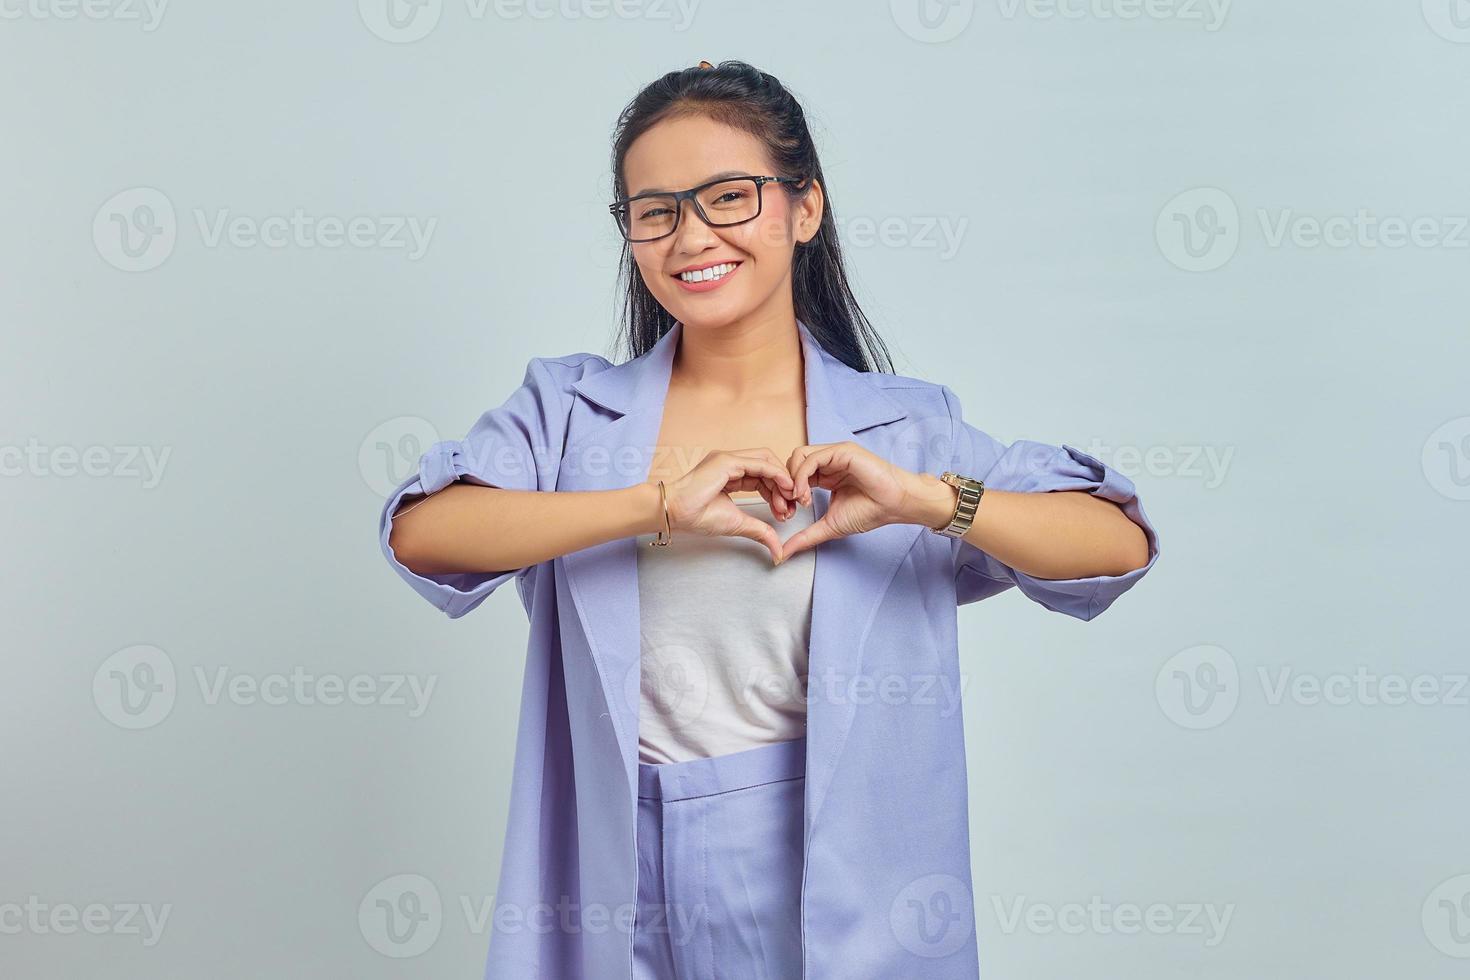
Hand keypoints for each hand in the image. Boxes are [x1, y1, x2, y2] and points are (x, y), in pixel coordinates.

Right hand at [662, 449, 800, 563]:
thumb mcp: (738, 524)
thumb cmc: (697, 516)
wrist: (676, 513)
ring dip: (782, 480)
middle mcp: (731, 463)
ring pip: (766, 461)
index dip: (777, 492)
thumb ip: (760, 531)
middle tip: (791, 507)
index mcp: (731, 474)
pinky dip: (776, 474)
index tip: (785, 511)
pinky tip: (784, 489)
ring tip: (789, 500)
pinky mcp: (727, 461)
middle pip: (768, 466)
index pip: (763, 476)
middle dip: (783, 486)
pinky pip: (760, 463)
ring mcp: (729, 459)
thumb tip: (778, 551)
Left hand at [779, 441, 952, 559]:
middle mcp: (828, 462)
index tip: (789, 514)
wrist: (895, 505)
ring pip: (798, 457)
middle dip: (784, 486)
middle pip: (792, 463)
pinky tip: (805, 494)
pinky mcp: (841, 451)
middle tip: (791, 507)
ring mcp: (834, 455)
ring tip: (800, 500)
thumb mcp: (829, 525)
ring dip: (792, 479)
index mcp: (824, 475)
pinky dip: (802, 476)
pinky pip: (812, 458)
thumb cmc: (870, 512)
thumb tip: (783, 553)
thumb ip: (806, 536)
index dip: (785, 493)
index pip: (794, 475)